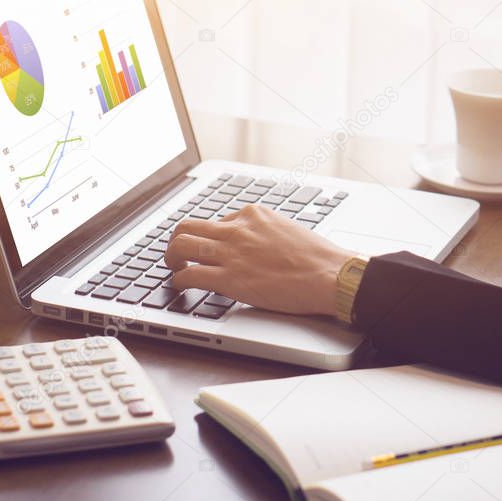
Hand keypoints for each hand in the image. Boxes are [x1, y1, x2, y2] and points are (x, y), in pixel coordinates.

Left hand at [163, 205, 353, 317]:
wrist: (330, 275)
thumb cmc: (319, 258)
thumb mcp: (289, 230)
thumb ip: (266, 233)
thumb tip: (258, 245)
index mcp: (254, 214)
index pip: (219, 220)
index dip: (212, 236)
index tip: (210, 245)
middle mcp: (237, 228)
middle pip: (189, 225)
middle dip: (178, 238)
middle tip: (177, 251)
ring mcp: (231, 252)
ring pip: (182, 244)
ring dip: (171, 256)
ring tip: (173, 266)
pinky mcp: (229, 278)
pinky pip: (190, 274)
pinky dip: (179, 280)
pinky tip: (180, 285)